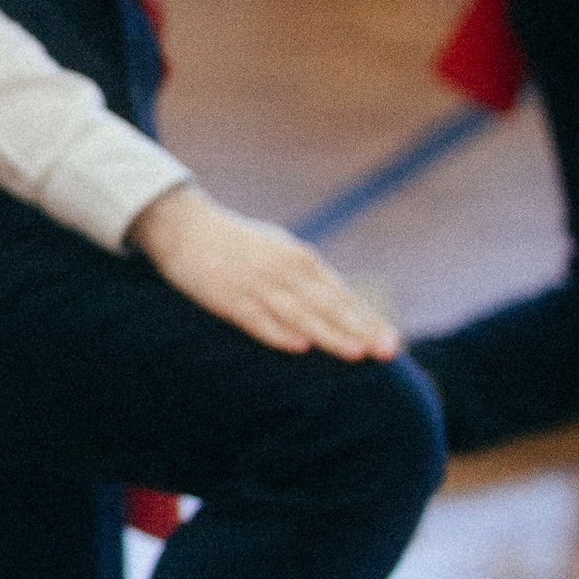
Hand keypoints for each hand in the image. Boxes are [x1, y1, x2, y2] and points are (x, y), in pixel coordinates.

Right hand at [131, 182, 399, 359]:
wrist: (184, 226)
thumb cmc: (237, 243)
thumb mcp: (278, 250)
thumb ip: (307, 277)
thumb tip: (340, 304)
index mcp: (300, 259)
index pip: (342, 296)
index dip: (369, 320)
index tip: (394, 342)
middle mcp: (284, 270)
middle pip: (328, 307)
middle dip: (360, 331)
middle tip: (388, 352)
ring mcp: (256, 284)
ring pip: (299, 315)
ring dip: (329, 334)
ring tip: (355, 352)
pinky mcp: (226, 297)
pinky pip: (256, 319)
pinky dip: (277, 332)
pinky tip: (298, 346)